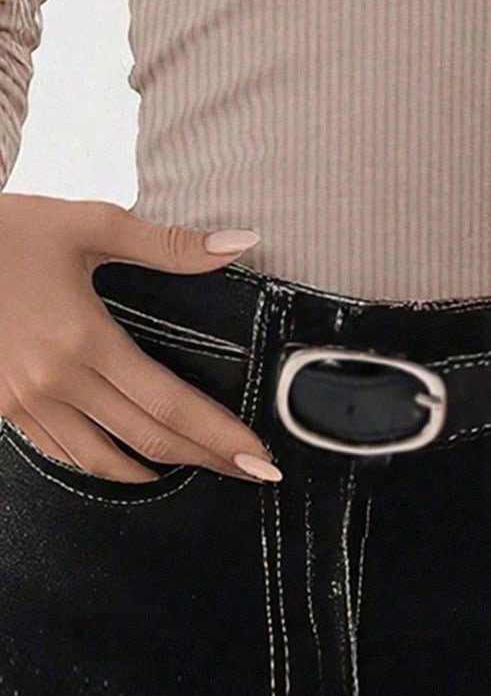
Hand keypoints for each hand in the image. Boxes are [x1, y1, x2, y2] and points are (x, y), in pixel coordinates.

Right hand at [0, 194, 280, 483]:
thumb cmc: (11, 230)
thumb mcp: (92, 223)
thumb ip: (170, 245)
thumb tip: (241, 243)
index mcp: (84, 340)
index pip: (169, 404)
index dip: (219, 436)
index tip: (260, 459)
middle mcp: (55, 381)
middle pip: (146, 439)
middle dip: (205, 459)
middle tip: (251, 472)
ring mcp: (24, 401)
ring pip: (100, 459)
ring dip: (153, 469)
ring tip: (196, 467)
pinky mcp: (3, 406)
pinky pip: (59, 452)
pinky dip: (101, 464)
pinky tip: (127, 460)